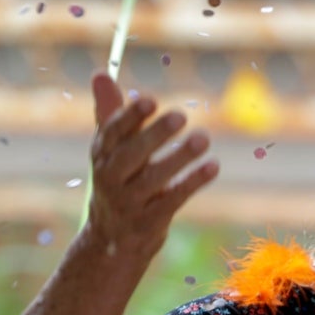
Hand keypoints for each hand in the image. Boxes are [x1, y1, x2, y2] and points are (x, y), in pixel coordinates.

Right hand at [86, 73, 218, 255]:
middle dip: (154, 135)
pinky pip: (172, 201)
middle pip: (131, 155)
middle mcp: (110, 179)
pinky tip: (213, 166)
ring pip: (153, 178)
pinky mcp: (148, 223)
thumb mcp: (110, 150)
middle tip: (181, 115)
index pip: (112, 133)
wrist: (110, 242)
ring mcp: (128, 203)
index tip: (150, 99)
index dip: (129, 116)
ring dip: (180, 157)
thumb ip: (111, 113)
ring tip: (204, 138)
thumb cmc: (118, 182)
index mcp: (101, 156)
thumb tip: (100, 72)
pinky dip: (192, 182)